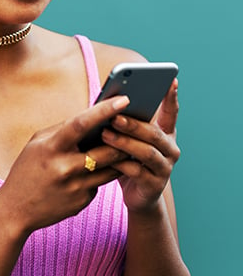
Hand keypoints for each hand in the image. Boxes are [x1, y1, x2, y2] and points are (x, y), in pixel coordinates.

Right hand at [0, 96, 130, 235]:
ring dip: (121, 155)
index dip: (104, 110)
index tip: (124, 99)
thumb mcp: (38, 143)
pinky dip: (104, 173)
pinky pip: (101, 182)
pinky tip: (101, 168)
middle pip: (106, 149)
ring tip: (129, 144)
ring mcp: (76, 187)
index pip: (82, 124)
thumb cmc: (27, 169)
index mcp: (52, 147)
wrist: (16, 209)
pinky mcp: (83, 201)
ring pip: (111, 168)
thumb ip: (63, 129)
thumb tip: (91, 116)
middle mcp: (65, 167)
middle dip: (124, 137)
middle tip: (137, 125)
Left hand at [101, 79, 180, 212]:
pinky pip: (137, 172)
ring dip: (124, 142)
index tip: (171, 80)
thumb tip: (105, 101)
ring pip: (146, 152)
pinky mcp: (154, 185)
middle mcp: (170, 149)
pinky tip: (106, 159)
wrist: (137, 195)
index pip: (171, 112)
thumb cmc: (129, 158)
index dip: (171, 97)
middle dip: (133, 124)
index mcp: (166, 133)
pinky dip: (120, 164)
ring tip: (105, 134)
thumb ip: (125, 122)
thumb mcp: (129, 138)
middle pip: (154, 133)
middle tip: (114, 116)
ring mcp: (165, 168)